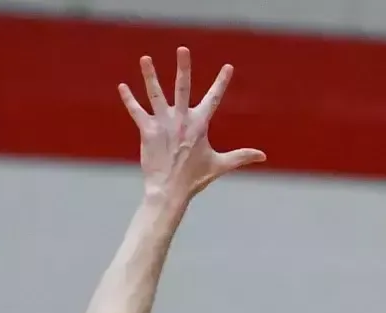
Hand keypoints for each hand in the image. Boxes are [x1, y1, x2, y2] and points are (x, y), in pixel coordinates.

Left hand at [120, 48, 266, 204]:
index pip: (213, 98)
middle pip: (182, 87)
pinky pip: (136, 111)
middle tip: (182, 49)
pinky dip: (129, 99)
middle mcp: (181, 120)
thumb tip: (263, 156)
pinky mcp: (147, 131)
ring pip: (155, 94)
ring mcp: (163, 124)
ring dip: (150, 76)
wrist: (169, 191)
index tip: (228, 67)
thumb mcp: (220, 165)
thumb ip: (241, 156)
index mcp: (199, 125)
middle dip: (183, 67)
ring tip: (145, 58)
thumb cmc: (194, 179)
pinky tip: (122, 87)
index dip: (221, 82)